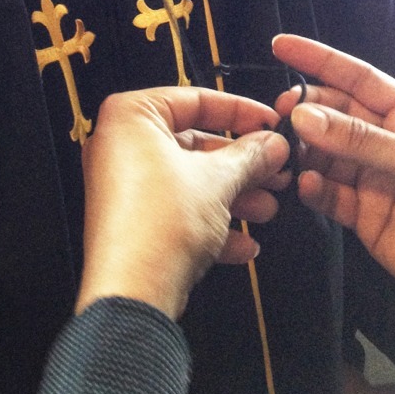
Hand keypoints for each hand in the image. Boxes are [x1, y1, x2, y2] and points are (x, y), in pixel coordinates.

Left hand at [75, 87, 289, 320]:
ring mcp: (125, 187)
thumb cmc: (157, 226)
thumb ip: (249, 156)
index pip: (194, 99)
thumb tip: (271, 145)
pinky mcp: (133, 223)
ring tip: (266, 207)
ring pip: (190, 181)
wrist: (133, 294)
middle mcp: (121, 147)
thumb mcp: (218, 180)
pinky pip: (178, 212)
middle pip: (194, 144)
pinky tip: (243, 242)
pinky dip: (211, 223)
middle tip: (273, 168)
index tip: (268, 122)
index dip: (239, 111)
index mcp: (131, 117)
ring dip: (233, 196)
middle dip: (240, 163)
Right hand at [272, 34, 394, 334]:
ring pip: (325, 155)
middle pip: (335, 116)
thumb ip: (360, 140)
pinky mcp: (364, 215)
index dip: (319, 61)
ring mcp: (374, 179)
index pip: (358, 78)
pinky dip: (313, 189)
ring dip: (304, 151)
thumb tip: (306, 116)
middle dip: (306, 111)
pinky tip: (307, 185)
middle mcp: (388, 143)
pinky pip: (328, 194)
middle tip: (281, 112)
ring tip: (287, 152)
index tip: (284, 47)